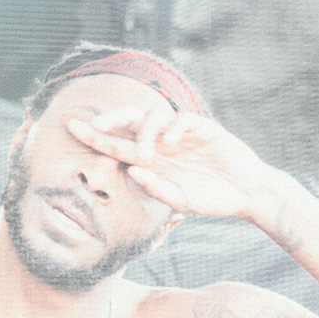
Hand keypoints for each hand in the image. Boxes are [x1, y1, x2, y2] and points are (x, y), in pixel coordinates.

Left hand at [67, 107, 271, 219]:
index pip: (119, 144)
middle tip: (95, 124)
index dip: (95, 136)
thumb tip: (130, 169)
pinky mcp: (202, 127)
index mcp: (153, 161)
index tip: (72, 128)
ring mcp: (182, 133)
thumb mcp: (179, 200)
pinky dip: (172, 127)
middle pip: (130, 120)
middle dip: (111, 119)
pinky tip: (169, 143)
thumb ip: (155, 187)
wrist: (246, 194)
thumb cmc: (212, 199)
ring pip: (153, 116)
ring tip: (149, 154)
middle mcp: (163, 143)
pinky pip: (181, 118)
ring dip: (145, 132)